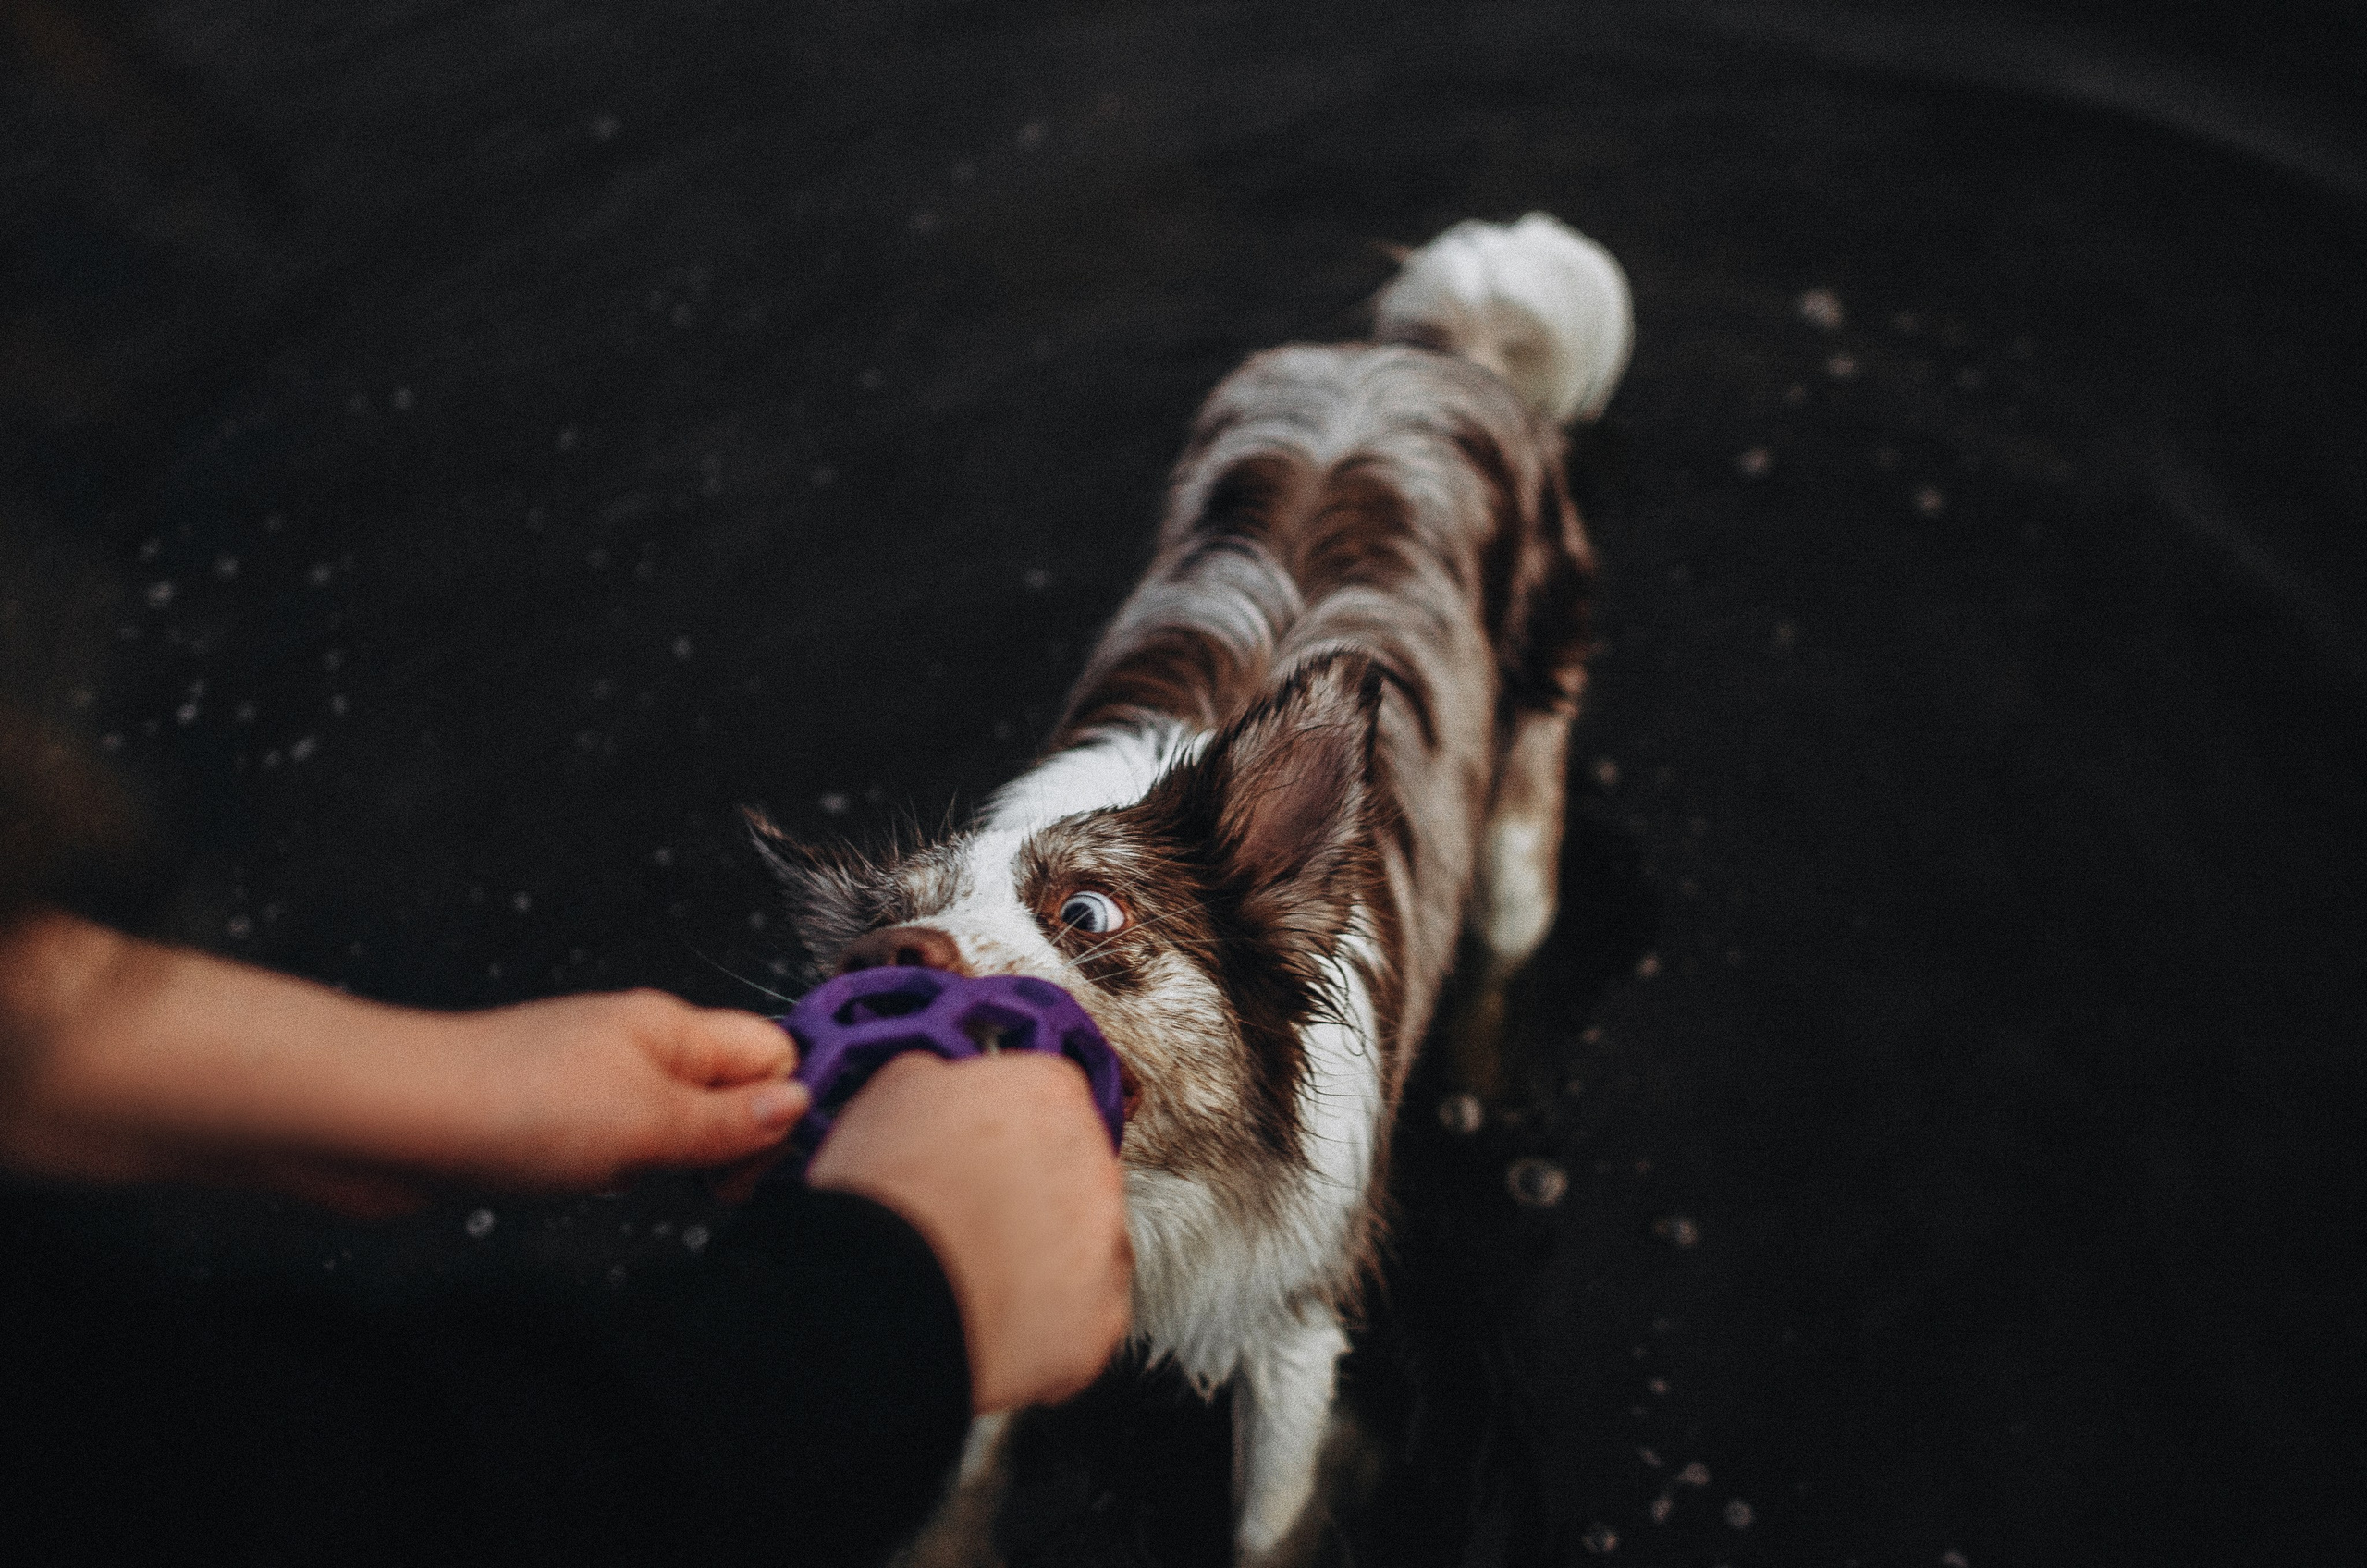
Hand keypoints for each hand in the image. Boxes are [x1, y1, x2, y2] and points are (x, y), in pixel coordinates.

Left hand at [434, 990, 805, 1194]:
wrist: (390, 1123)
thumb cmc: (509, 1103)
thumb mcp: (647, 1123)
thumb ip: (729, 1122)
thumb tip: (800, 1106)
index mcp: (672, 1028)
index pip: (771, 1051)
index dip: (785, 1105)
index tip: (767, 1160)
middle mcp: (638, 1046)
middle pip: (728, 1091)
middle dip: (731, 1144)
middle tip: (704, 1184)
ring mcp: (593, 1082)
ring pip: (674, 1125)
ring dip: (671, 1164)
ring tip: (632, 1181)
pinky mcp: (552, 1121)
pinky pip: (620, 1147)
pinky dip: (619, 1173)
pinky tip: (590, 1186)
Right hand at [810, 1051, 1131, 1413]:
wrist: (883, 1292)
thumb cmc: (885, 1194)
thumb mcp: (895, 1092)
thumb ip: (942, 1080)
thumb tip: (944, 1086)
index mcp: (1050, 1095)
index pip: (1049, 1100)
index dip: (1006, 1132)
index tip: (980, 1155)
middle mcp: (1094, 1163)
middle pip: (1071, 1174)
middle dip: (1029, 1196)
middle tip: (971, 1220)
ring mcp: (1105, 1244)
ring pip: (1083, 1247)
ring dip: (1042, 1258)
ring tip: (975, 1275)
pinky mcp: (1101, 1317)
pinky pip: (1080, 1315)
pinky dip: (1044, 1320)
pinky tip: (992, 1316)